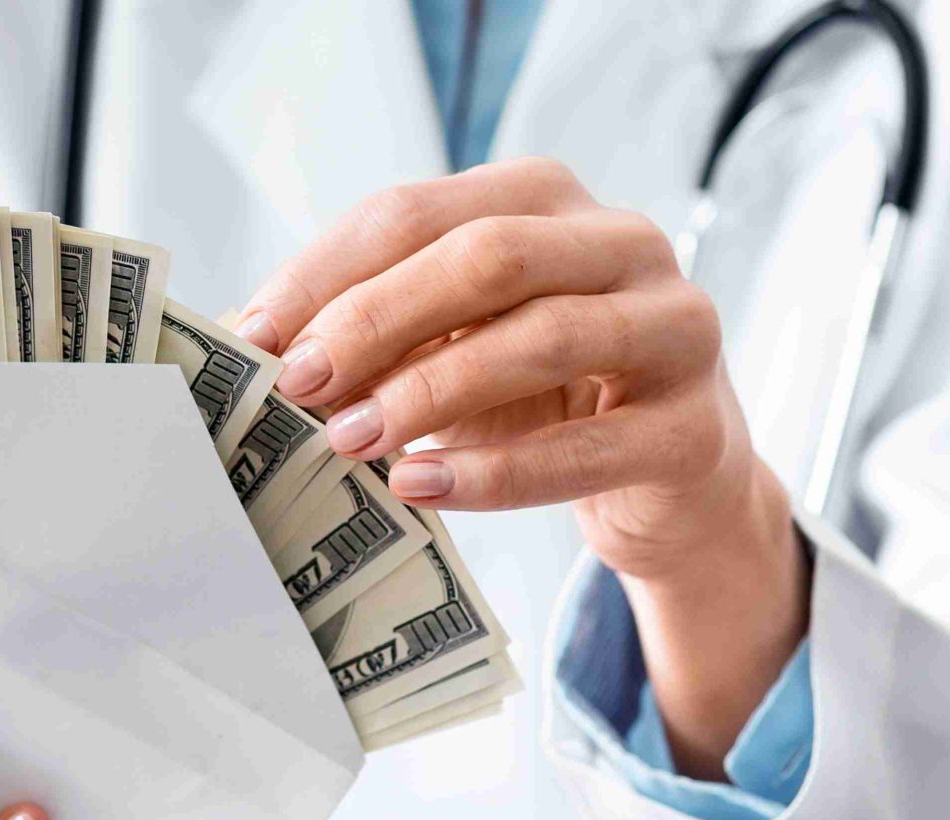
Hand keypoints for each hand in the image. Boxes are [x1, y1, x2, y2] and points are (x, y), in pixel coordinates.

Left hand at [234, 157, 807, 774]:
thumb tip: (254, 346)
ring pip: (545, 339)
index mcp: (548, 199)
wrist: (671, 483)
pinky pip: (588, 449)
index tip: (256, 335)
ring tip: (350, 441)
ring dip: (431, 393)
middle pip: (488, 257)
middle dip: (377, 319)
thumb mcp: (457, 345)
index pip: (418, 212)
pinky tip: (423, 489)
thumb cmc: (545, 399)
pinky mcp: (695, 429)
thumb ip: (379, 333)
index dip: (328, 271)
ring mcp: (675, 329)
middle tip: (301, 385)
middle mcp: (624, 242)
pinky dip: (496, 473)